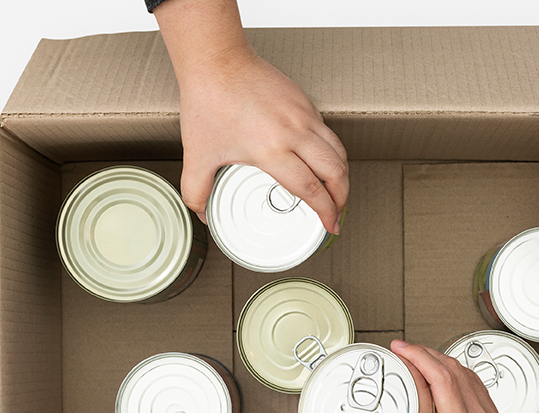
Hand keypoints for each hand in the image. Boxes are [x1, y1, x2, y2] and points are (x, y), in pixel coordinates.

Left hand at [155, 0, 347, 233]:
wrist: (217, 61)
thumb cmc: (209, 102)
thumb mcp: (197, 154)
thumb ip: (196, 191)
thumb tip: (203, 214)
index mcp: (271, 150)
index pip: (311, 189)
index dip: (326, 212)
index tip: (329, 225)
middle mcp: (294, 133)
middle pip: (336, 172)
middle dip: (342, 198)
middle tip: (336, 213)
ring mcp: (303, 115)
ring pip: (338, 151)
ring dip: (342, 176)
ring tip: (337, 191)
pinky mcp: (304, 102)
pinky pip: (327, 132)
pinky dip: (332, 152)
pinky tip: (321, 162)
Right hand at [344, 339, 538, 412]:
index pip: (441, 376)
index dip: (418, 355)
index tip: (400, 348)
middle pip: (454, 369)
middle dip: (427, 353)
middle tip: (404, 351)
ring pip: (470, 376)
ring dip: (445, 362)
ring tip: (423, 362)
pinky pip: (479, 391)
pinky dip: (460, 378)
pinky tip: (450, 388)